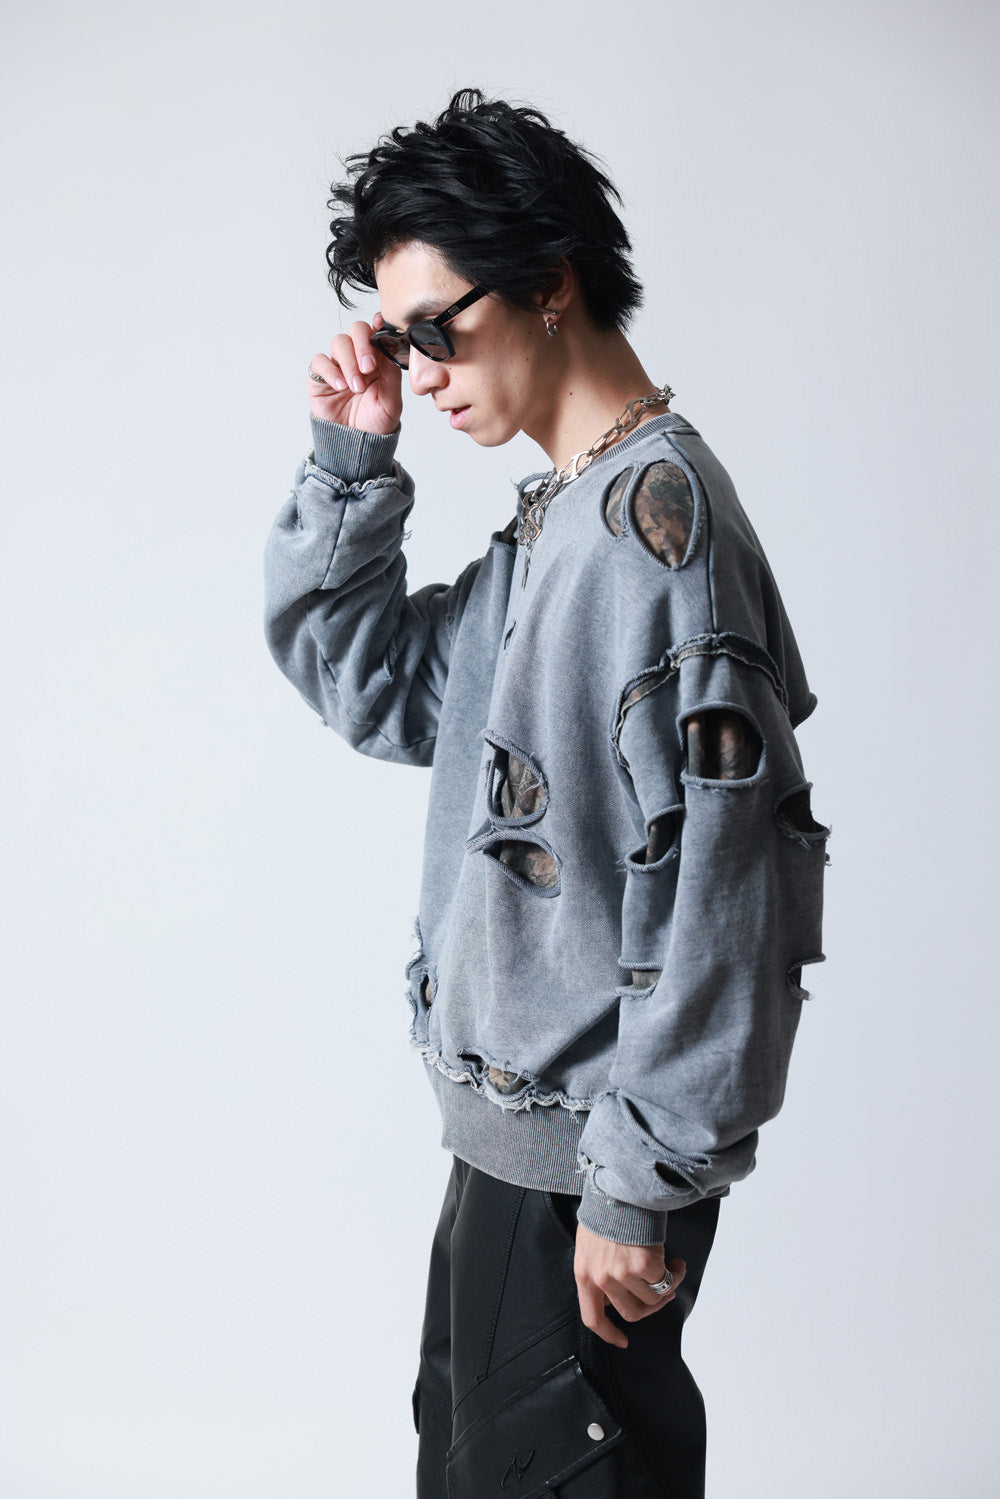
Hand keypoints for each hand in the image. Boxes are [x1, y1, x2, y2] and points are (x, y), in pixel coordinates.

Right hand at [307, 313, 401, 435]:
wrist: (357, 445)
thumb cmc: (375, 423)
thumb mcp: (392, 401)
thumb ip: (392, 373)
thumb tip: (389, 347)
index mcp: (378, 359)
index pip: (376, 332)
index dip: (377, 324)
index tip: (380, 324)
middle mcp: (357, 357)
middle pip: (356, 330)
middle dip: (362, 344)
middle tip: (368, 367)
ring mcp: (338, 365)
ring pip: (339, 343)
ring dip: (349, 363)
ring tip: (356, 387)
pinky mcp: (320, 377)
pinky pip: (320, 362)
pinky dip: (330, 371)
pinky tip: (340, 386)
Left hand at [573, 1221, 686, 1349]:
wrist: (618, 1189)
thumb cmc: (605, 1214)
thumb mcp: (589, 1246)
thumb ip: (596, 1272)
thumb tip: (612, 1297)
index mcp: (584, 1275)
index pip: (592, 1318)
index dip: (609, 1334)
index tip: (621, 1341)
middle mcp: (601, 1278)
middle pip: (631, 1313)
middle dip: (650, 1307)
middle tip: (661, 1293)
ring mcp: (622, 1274)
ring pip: (652, 1300)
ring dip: (666, 1289)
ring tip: (672, 1272)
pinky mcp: (643, 1265)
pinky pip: (665, 1282)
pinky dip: (676, 1275)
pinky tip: (676, 1263)